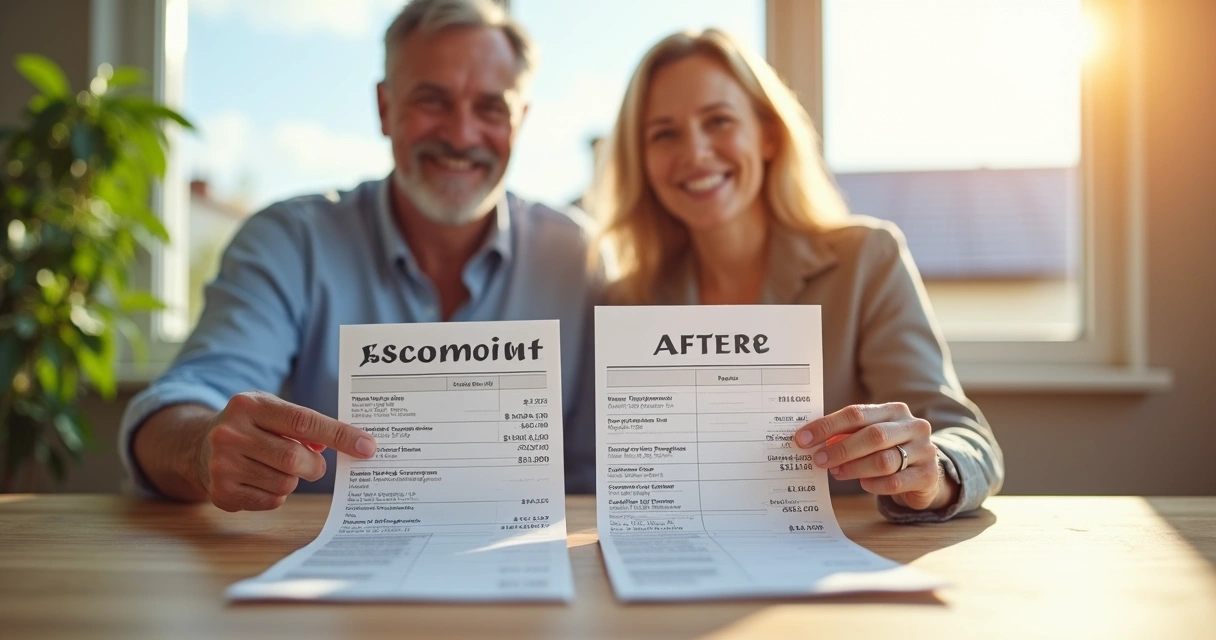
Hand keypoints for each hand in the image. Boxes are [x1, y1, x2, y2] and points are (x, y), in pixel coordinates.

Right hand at [196, 391, 376, 511]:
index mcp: (248, 405)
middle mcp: (230, 433)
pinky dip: (277, 494)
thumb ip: (306, 424)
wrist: (196, 446)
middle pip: (295, 458)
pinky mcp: (221, 492)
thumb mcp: (271, 412)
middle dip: (314, 465)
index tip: (367, 446)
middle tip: (314, 464)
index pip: (303, 421)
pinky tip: (261, 480)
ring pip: (286, 483)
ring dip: (293, 479)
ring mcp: (222, 465)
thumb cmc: (249, 426)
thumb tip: (349, 442)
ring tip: (276, 467)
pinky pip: (272, 501)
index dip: (339, 435)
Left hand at [793, 403, 955, 510]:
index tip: (803, 439)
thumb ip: (847, 435)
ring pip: (884, 460)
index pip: (856, 414)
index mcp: (894, 410)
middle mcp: (913, 426)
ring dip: (854, 468)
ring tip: (837, 473)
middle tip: (819, 460)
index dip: (827, 426)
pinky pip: (895, 482)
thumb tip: (810, 441)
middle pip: (873, 435)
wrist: (924, 474)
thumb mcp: (870, 437)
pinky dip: (874, 484)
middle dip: (841, 449)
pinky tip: (864, 484)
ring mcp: (924, 450)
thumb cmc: (889, 451)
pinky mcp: (928, 475)